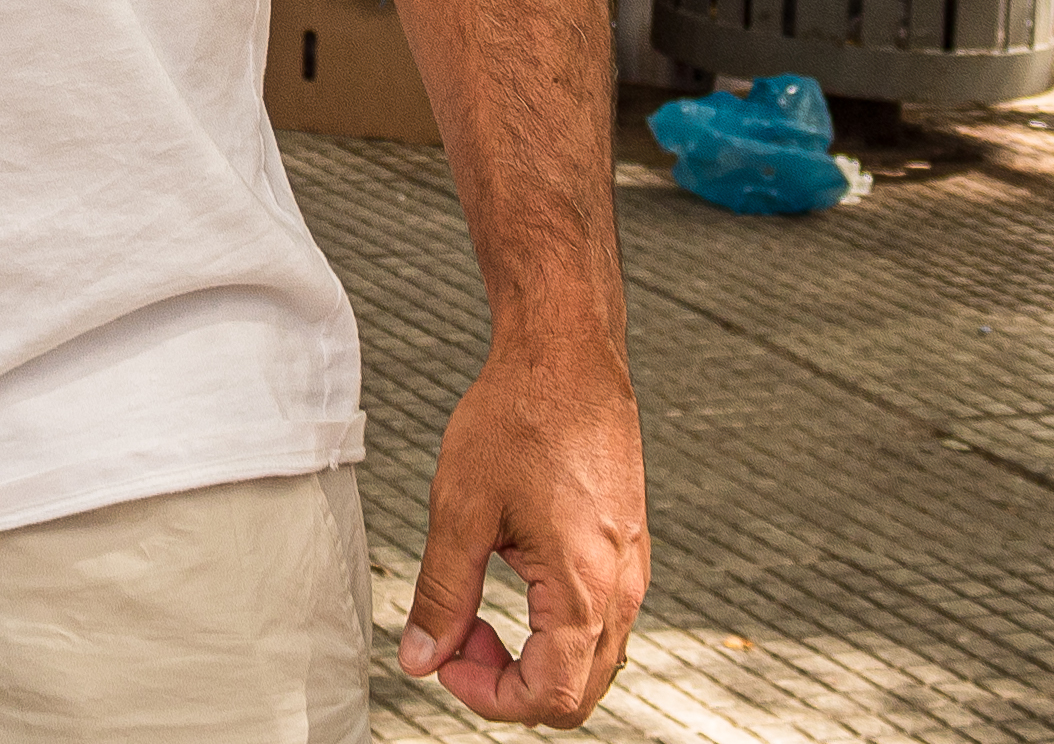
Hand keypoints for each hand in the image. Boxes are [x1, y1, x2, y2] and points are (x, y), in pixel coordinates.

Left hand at [400, 336, 647, 725]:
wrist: (566, 355)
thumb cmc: (519, 417)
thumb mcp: (460, 508)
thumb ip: (443, 593)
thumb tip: (420, 658)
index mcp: (586, 588)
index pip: (552, 697)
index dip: (489, 696)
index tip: (446, 657)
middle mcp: (623, 589)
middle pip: (578, 691)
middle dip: (510, 683)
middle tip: (459, 634)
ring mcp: (632, 569)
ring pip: (590, 659)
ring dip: (532, 654)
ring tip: (477, 606)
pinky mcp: (627, 548)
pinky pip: (599, 619)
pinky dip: (553, 625)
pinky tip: (510, 573)